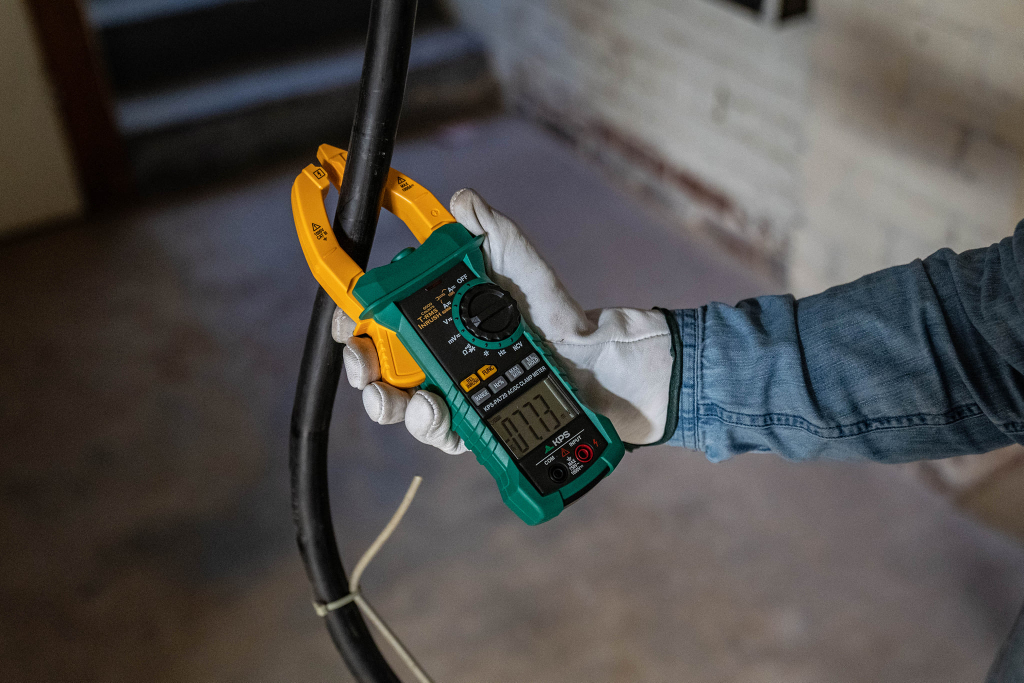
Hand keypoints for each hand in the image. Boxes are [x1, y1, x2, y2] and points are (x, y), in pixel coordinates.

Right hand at [333, 188, 673, 452]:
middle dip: (361, 368)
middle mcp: (440, 358)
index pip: (382, 322)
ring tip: (392, 396)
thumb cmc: (555, 312)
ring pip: (403, 406)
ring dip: (386, 403)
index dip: (356, 323)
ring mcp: (455, 393)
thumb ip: (490, 232)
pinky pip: (441, 432)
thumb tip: (460, 199)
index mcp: (439, 319)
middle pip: (381, 368)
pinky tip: (432, 411)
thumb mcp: (522, 264)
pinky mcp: (475, 426)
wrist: (597, 363)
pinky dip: (429, 424)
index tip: (348, 323)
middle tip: (363, 365)